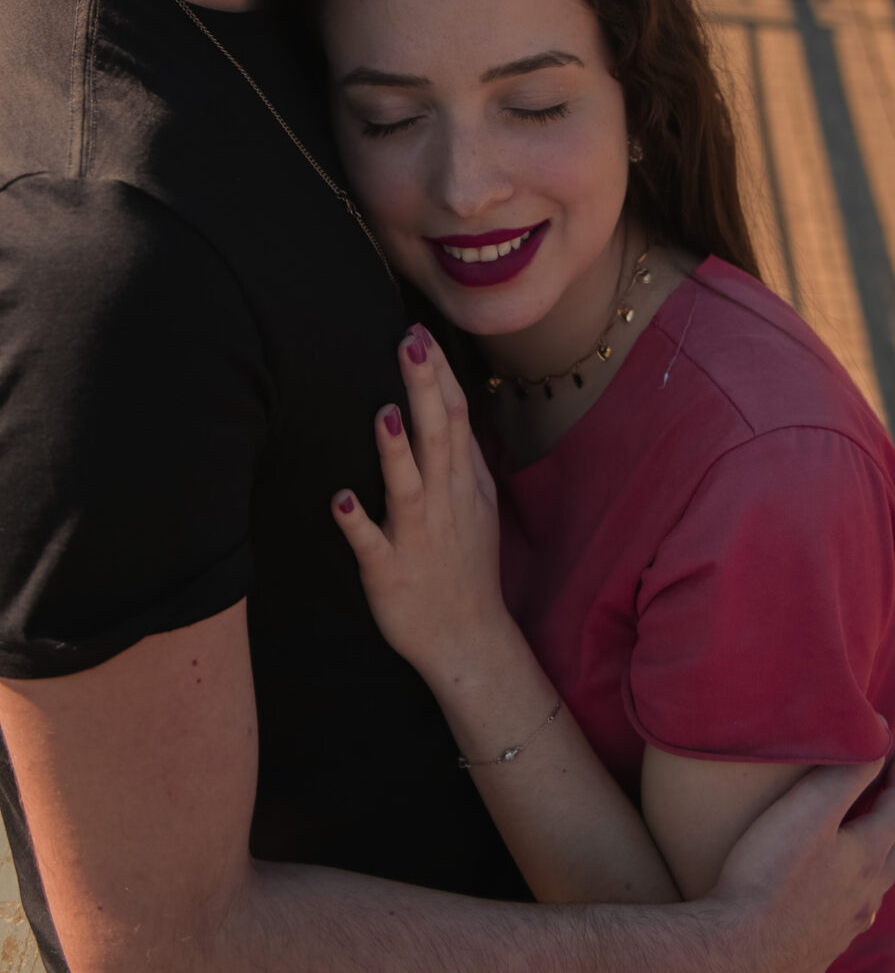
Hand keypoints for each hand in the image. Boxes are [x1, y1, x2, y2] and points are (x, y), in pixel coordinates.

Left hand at [332, 324, 508, 680]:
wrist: (468, 640)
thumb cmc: (466, 566)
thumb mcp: (477, 505)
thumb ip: (463, 457)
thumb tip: (450, 404)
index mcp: (463, 484)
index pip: (455, 418)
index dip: (439, 375)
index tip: (419, 332)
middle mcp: (444, 503)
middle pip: (436, 438)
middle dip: (423, 389)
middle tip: (408, 342)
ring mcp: (418, 538)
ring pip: (408, 487)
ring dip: (395, 452)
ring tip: (384, 413)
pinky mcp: (389, 573)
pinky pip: (372, 546)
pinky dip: (358, 523)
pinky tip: (339, 499)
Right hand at [699, 741, 894, 972]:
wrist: (736, 956)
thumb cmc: (768, 875)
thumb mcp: (808, 810)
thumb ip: (848, 772)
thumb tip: (883, 737)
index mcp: (869, 858)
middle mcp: (867, 898)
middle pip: (894, 847)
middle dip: (892, 810)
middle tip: (879, 784)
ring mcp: (845, 930)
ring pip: (874, 886)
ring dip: (874, 854)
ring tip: (857, 836)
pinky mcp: (819, 953)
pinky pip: (849, 915)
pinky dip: (849, 890)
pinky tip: (829, 893)